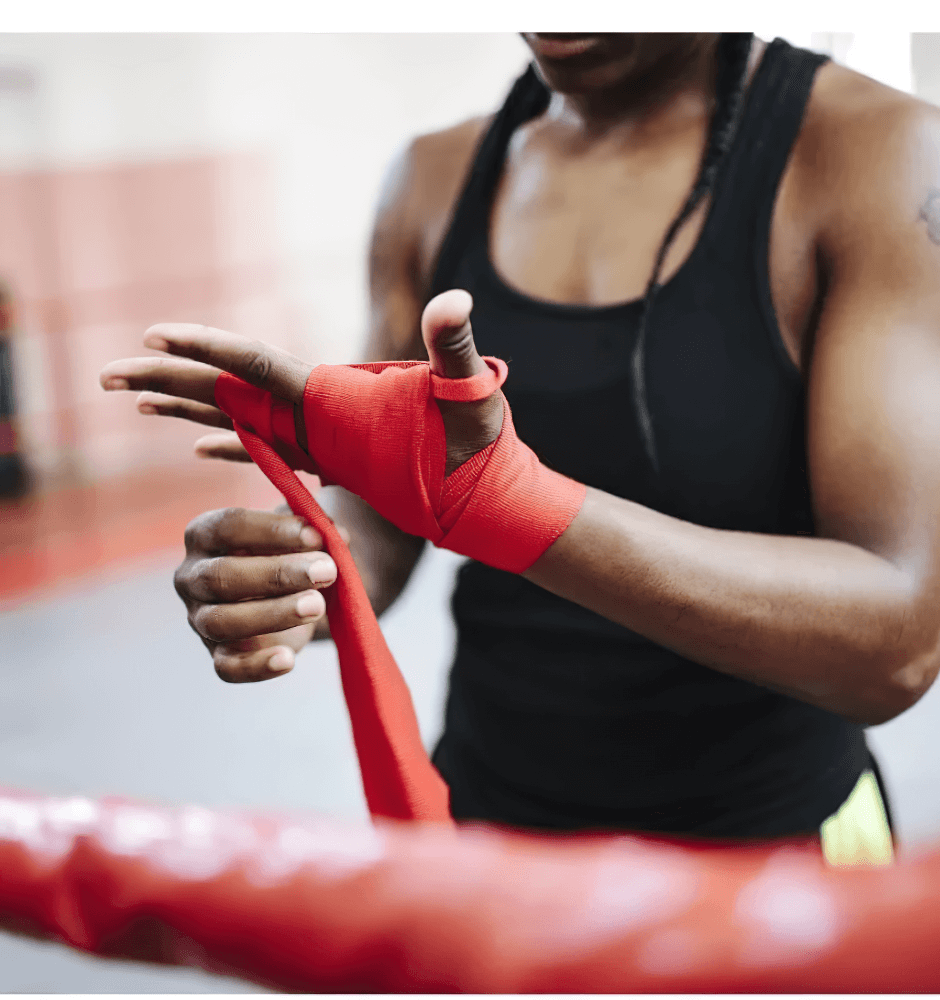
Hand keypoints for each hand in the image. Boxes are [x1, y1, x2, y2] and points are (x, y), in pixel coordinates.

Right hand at [99, 289, 501, 476]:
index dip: (208, 347)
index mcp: (336, 390)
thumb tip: (454, 298)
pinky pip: (265, 448)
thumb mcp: (470, 395)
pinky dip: (229, 443)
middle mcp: (321, 405)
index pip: (260, 362)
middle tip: (108, 372)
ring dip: (186, 405)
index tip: (158, 335)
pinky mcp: (331, 458)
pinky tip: (200, 444)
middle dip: (171, 376)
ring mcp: (323, 432)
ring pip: (238, 413)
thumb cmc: (484, 448)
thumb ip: (455, 347)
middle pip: (231, 383)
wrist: (495, 493)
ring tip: (133, 398)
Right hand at [172, 506, 342, 681]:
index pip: (228, 526)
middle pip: (222, 575)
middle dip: (277, 573)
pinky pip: (227, 668)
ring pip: (223, 621)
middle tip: (326, 571)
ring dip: (274, 613)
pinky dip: (257, 667)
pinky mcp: (219, 654)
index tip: (316, 536)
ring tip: (318, 605)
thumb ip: (316, 529)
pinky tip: (288, 660)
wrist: (292, 595)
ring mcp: (200, 619)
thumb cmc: (290, 552)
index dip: (272, 530)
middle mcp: (192, 576)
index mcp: (204, 534)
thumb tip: (337, 536)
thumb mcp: (301, 534)